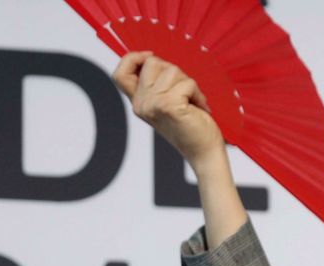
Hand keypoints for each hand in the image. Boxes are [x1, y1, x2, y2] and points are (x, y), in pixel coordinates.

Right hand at [113, 52, 226, 168]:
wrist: (203, 152)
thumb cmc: (190, 126)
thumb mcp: (166, 102)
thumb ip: (156, 83)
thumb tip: (154, 58)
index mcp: (138, 102)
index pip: (120, 74)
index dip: (133, 58)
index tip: (149, 56)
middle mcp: (141, 104)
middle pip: (152, 62)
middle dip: (173, 71)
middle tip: (184, 93)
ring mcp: (153, 105)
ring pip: (171, 70)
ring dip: (188, 83)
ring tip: (192, 102)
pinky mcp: (168, 106)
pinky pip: (187, 82)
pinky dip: (197, 92)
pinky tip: (198, 108)